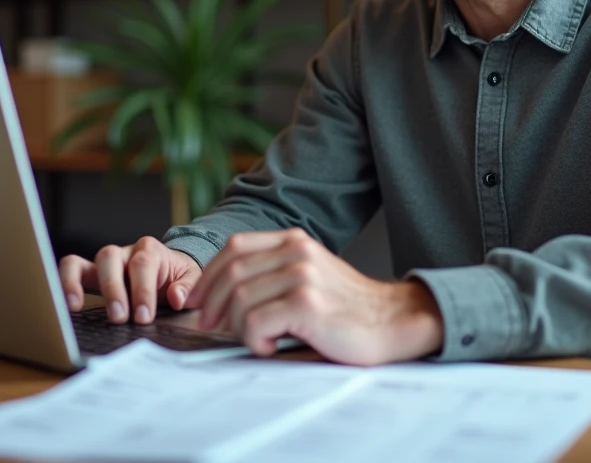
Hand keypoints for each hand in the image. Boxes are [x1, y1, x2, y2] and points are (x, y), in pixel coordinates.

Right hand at [58, 237, 201, 324]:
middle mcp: (123, 252)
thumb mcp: (192, 278)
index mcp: (150, 250)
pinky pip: (71, 270)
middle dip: (112, 289)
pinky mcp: (91, 274)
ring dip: (76, 284)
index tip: (143, 317)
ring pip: (82, 260)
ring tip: (75, 307)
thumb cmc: (177, 275)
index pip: (142, 264)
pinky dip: (64, 284)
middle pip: (109, 258)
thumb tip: (176, 298)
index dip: (142, 291)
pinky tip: (64, 305)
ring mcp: (104, 263)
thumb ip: (187, 287)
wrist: (170, 269)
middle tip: (119, 318)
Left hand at [184, 228, 443, 364]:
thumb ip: (273, 273)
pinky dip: (254, 340)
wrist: (393, 323)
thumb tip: (222, 297)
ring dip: (237, 327)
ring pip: (239, 299)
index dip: (209, 275)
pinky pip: (255, 322)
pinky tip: (271, 347)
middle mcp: (296, 252)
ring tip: (256, 340)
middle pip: (231, 273)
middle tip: (212, 328)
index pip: (234, 247)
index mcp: (293, 241)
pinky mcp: (307, 303)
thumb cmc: (347, 310)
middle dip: (212, 304)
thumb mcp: (309, 276)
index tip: (197, 300)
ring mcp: (302, 275)